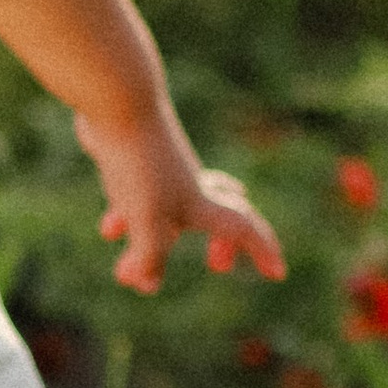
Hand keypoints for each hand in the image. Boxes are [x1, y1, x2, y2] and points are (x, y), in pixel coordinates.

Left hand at [77, 106, 286, 295]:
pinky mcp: (135, 162)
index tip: (278, 274)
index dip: (262, 252)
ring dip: (165, 235)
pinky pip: (138, 197)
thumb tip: (147, 285)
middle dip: (224, 242)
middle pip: (221, 213)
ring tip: (144, 252)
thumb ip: (149, 256)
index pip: (242, 229)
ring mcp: (162, 171)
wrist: (117, 103)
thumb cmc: (140, 164)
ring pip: (176, 206)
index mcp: (201, 201)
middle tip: (219, 266)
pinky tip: (108, 227)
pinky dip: (126, 217)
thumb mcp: (146, 220)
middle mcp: (188, 185)